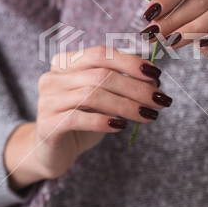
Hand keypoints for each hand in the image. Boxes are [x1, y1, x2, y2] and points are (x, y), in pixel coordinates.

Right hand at [4, 46, 171, 189]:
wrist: (55, 152)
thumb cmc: (83, 119)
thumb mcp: (103, 97)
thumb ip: (121, 84)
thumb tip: (153, 80)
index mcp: (65, 62)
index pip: (100, 54)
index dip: (130, 62)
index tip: (155, 74)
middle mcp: (53, 77)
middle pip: (100, 75)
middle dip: (136, 87)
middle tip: (160, 99)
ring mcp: (47, 100)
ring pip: (92, 95)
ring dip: (127, 105)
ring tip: (149, 115)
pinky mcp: (47, 125)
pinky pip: (78, 118)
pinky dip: (103, 121)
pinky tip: (121, 126)